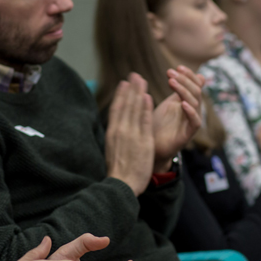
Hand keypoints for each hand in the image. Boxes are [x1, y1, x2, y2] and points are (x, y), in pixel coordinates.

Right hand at [105, 73, 154, 195]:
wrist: (121, 185)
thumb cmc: (118, 171)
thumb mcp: (113, 150)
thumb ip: (117, 137)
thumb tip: (117, 128)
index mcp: (112, 133)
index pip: (116, 109)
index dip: (120, 95)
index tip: (124, 83)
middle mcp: (120, 131)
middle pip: (125, 105)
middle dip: (130, 89)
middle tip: (134, 75)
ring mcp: (131, 135)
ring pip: (135, 109)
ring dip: (138, 93)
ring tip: (141, 80)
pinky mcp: (142, 141)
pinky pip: (144, 121)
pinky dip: (146, 108)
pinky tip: (148, 97)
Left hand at [152, 66, 203, 170]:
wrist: (150, 148)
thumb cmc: (158, 125)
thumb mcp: (167, 103)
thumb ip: (176, 90)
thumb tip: (181, 73)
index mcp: (187, 102)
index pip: (195, 84)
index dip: (188, 75)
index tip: (176, 67)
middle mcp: (192, 111)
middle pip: (196, 92)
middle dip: (184, 80)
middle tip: (170, 73)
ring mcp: (191, 123)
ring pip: (196, 103)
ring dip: (184, 91)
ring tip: (171, 82)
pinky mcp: (188, 135)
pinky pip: (195, 122)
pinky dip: (191, 112)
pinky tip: (182, 104)